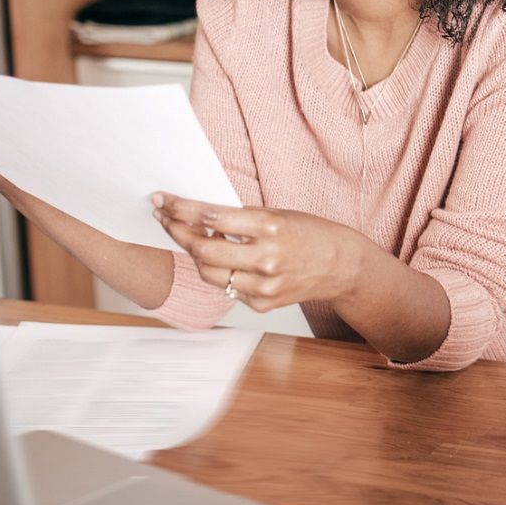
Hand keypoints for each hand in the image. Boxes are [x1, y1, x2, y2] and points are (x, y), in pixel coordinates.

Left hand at [151, 192, 360, 312]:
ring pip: (208, 273)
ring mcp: (262, 285)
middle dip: (176, 231)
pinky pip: (226, 287)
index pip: (212, 217)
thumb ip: (241, 219)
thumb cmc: (311, 234)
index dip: (181, 209)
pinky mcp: (261, 303)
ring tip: (188, 237)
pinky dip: (218, 272)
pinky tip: (220, 259)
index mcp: (270, 227)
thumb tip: (199, 217)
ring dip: (193, 254)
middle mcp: (265, 258)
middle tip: (164, 218)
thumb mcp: (278, 214)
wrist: (341, 266)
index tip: (164, 201)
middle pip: (202, 249)